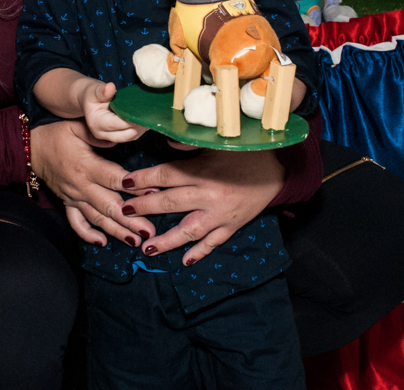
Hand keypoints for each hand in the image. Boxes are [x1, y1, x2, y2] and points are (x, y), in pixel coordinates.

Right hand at [30, 120, 154, 247]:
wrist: (31, 148)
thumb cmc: (57, 135)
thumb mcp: (77, 126)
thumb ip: (98, 134)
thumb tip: (119, 138)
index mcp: (86, 166)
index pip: (113, 179)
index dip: (134, 187)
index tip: (153, 194)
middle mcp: (81, 186)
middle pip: (108, 205)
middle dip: (130, 220)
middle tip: (149, 231)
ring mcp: (73, 197)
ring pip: (97, 218)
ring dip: (116, 231)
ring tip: (135, 241)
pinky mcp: (67, 203)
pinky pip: (76, 223)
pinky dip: (88, 234)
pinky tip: (102, 243)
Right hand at [81, 80, 145, 143]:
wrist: (88, 100)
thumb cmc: (91, 93)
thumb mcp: (95, 90)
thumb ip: (102, 91)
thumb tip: (110, 87)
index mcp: (96, 123)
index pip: (118, 124)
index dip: (132, 118)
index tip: (144, 110)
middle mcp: (101, 134)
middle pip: (126, 135)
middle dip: (139, 126)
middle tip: (151, 114)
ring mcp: (108, 137)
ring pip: (130, 137)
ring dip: (141, 129)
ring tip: (150, 116)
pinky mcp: (115, 136)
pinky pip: (131, 136)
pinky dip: (139, 129)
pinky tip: (146, 119)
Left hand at [122, 149, 284, 264]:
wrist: (279, 170)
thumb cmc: (246, 152)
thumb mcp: (218, 142)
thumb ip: (191, 144)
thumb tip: (166, 143)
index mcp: (204, 172)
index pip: (166, 176)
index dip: (143, 178)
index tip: (125, 182)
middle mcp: (210, 196)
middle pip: (171, 204)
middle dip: (145, 208)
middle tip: (124, 212)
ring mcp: (221, 215)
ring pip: (189, 231)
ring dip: (167, 241)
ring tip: (146, 248)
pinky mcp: (233, 226)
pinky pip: (214, 242)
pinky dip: (199, 252)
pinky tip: (185, 261)